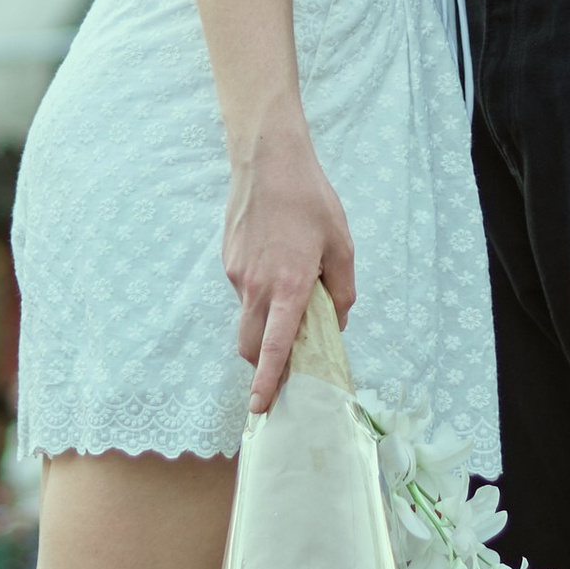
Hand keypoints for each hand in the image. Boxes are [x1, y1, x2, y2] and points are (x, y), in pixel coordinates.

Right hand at [224, 121, 356, 409]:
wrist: (268, 161)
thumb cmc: (310, 201)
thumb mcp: (341, 244)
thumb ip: (341, 289)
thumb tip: (334, 320)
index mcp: (288, 287)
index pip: (275, 348)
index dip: (268, 381)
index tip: (260, 407)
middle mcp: (257, 287)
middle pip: (250, 346)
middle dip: (263, 363)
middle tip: (285, 358)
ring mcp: (237, 274)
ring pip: (246, 318)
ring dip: (263, 324)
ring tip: (289, 291)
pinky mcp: (228, 260)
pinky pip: (242, 291)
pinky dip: (258, 293)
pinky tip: (276, 261)